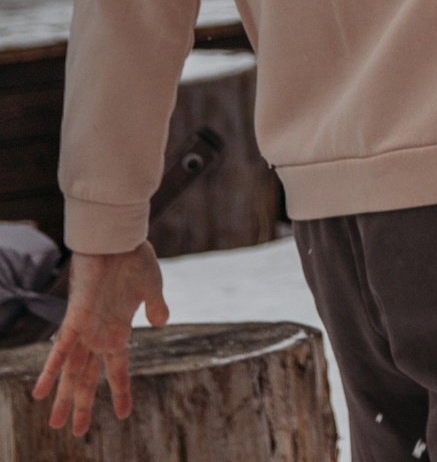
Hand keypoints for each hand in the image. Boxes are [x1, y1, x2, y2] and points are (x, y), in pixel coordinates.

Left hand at [32, 245, 167, 434]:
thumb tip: (162, 322)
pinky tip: (39, 393)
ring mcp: (85, 331)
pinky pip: (59, 351)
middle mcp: (98, 336)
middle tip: (75, 432)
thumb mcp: (152, 287)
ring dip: (65, 399)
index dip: (121, 392)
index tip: (125, 414)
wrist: (119, 239)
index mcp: (118, 332)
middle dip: (81, 406)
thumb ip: (155, 308)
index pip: (118, 370)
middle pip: (88, 378)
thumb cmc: (135, 260)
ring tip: (56, 424)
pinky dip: (49, 372)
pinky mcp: (75, 320)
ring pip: (72, 373)